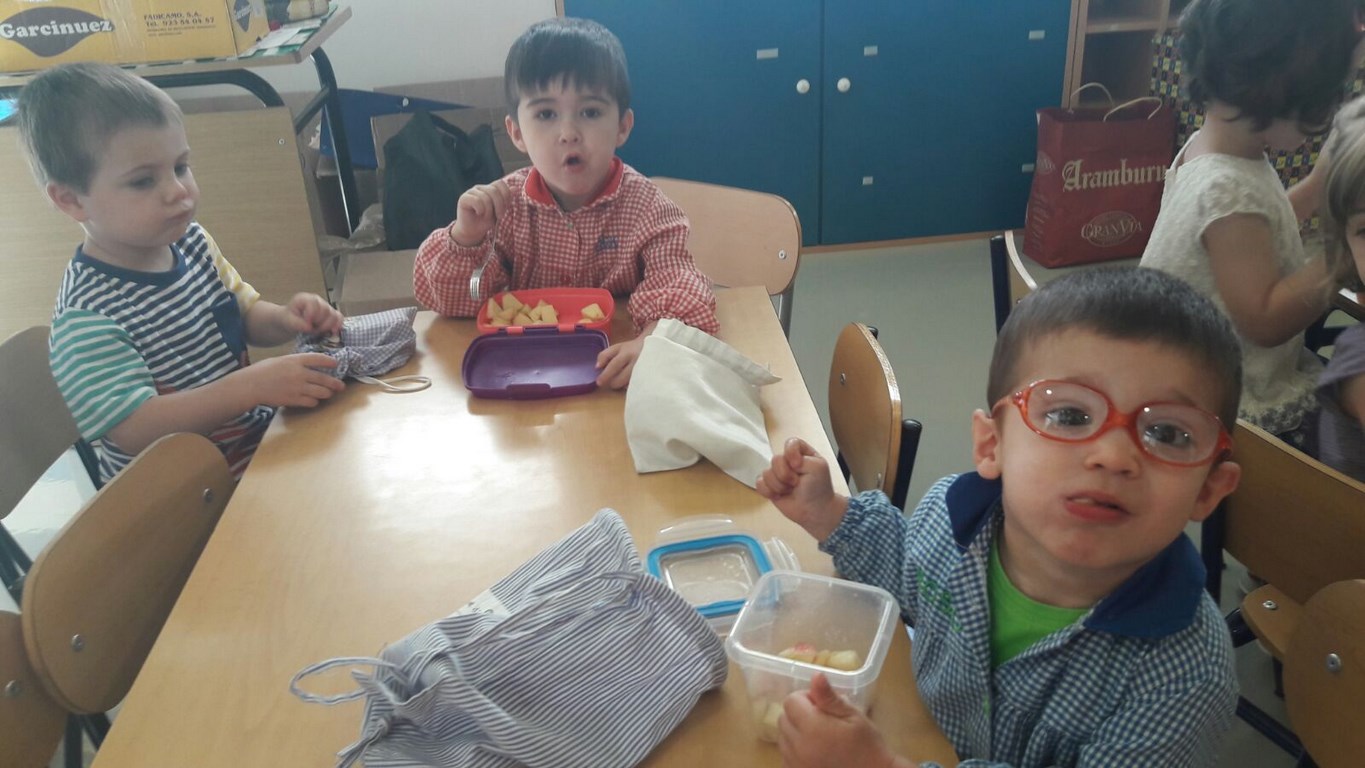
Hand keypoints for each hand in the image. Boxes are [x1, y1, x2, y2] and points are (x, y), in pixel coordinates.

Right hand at [238, 353, 344, 407]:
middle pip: (324, 378)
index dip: (330, 361)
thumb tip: (310, 366)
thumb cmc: (262, 371)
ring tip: (328, 394)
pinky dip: (314, 402)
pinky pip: (311, 402)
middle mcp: (298, 373)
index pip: (318, 358)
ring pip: (321, 392)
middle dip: (335, 383)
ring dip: (327, 393)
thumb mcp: (280, 360)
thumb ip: (296, 363)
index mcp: (294, 360)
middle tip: (340, 386)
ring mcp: (297, 387)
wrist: (250, 385)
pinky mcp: (293, 399)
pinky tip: (313, 400)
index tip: (336, 364)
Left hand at [284, 293, 343, 335]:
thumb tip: (309, 327)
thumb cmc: (288, 319)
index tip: (306, 324)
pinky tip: (332, 332)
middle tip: (312, 330)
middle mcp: (317, 300)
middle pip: (326, 310)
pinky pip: (339, 318)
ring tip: (318, 331)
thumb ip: (296, 323)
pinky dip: (337, 326)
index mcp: (305, 298)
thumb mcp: (287, 321)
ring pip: (334, 315)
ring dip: (328, 326)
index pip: (314, 304)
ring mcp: (325, 307)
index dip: (312, 315)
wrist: (291, 322)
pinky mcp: (331, 314)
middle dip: (320, 323)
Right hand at [450, 180, 511, 246]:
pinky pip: (476, 201)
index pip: (500, 184)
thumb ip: (506, 199)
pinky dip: (481, 209)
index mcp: (489, 188)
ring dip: (489, 211)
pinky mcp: (463, 198)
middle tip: (499, 216)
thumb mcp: (500, 210)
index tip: (505, 207)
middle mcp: (480, 188)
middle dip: (500, 206)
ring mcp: (471, 192)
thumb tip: (515, 188)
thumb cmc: (486, 221)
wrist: (473, 231)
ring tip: (486, 216)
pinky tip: (479, 213)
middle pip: (494, 191)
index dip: (505, 195)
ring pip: (485, 197)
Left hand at [595, 330, 649, 389]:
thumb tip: (597, 367)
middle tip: (611, 382)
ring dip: (622, 385)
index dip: (605, 375)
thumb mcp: (617, 347)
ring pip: (629, 384)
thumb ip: (605, 355)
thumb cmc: (631, 349)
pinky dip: (632, 386)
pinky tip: (632, 382)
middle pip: (621, 378)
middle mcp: (636, 362)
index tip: (599, 382)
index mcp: (627, 353)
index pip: (614, 365)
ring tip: (622, 380)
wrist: (653, 346)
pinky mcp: (649, 377)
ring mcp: (644, 370)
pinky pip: (637, 386)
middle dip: (614, 382)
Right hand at [757, 438, 848, 541]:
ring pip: (766, 473)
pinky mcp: (769, 486)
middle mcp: (788, 461)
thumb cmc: (819, 488)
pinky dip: (769, 491)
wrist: (815, 511)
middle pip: (776, 459)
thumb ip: (802, 457)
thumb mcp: (818, 467)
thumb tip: (787, 461)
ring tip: (790, 491)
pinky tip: (779, 496)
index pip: (790, 443)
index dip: (791, 453)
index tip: (797, 465)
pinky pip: (759, 483)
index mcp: (801, 453)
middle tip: (796, 483)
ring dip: (779, 485)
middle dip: (785, 475)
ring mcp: (777, 473)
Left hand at [778, 674, 913, 767]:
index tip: (822, 705)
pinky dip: (795, 750)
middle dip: (799, 714)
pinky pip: (786, 755)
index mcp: (812, 727)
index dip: (806, 698)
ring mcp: (795, 762)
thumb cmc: (867, 744)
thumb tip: (815, 675)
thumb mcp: (853, 716)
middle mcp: (798, 746)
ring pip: (782, 737)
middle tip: (822, 720)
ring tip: (819, 737)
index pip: (791, 701)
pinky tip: (815, 751)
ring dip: (795, 732)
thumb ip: (830, 697)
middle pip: (783, 718)